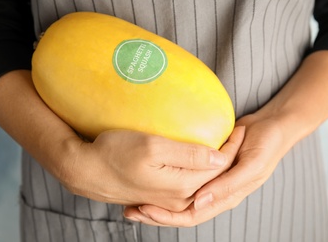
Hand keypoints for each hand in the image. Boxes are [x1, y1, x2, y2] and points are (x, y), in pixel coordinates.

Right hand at [60, 129, 235, 211]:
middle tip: (238, 134)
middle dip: (229, 156)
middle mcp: (179, 198)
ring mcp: (168, 199)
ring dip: (214, 165)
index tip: (241, 128)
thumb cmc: (115, 153)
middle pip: (213, 177)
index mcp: (183, 185)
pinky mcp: (158, 195)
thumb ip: (189, 154)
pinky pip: (186, 185)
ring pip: (201, 181)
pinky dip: (198, 173)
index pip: (219, 167)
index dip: (233, 147)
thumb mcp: (153, 147)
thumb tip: (220, 157)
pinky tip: (199, 162)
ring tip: (222, 145)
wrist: (86, 171)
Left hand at [123, 115, 287, 225]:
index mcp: (226, 197)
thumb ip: (228, 185)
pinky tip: (150, 179)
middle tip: (130, 210)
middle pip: (181, 211)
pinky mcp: (205, 167)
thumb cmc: (266, 146)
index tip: (143, 210)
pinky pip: (183, 179)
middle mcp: (215, 193)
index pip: (192, 215)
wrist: (272, 127)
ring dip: (158, 200)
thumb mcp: (251, 166)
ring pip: (179, 197)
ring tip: (133, 200)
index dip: (167, 216)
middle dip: (156, 213)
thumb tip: (199, 202)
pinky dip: (167, 182)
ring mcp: (210, 181)